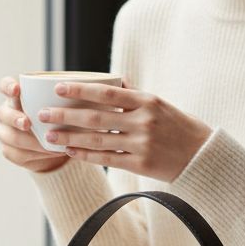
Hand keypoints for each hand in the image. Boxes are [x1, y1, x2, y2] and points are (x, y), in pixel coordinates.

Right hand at [0, 77, 68, 173]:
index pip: (5, 86)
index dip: (8, 87)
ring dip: (30, 141)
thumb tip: (71, 93)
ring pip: (11, 137)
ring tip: (49, 141)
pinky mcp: (9, 151)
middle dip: (15, 118)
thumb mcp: (62, 106)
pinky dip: (36, 154)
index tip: (17, 89)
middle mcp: (6, 113)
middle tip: (27, 124)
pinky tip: (51, 151)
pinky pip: (18, 154)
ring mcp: (5, 132)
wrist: (56, 144)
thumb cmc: (60, 117)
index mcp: (16, 96)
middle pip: (3, 113)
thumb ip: (60, 100)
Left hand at [35, 78, 211, 182]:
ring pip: (97, 139)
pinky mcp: (141, 164)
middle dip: (65, 115)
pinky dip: (86, 154)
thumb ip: (134, 94)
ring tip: (49, 135)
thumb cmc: (178, 126)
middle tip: (42, 113)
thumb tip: (112, 81)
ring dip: (69, 137)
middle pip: (96, 117)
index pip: (107, 93)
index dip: (80, 90)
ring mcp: (142, 144)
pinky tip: (69, 151)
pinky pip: (107, 159)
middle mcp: (144, 121)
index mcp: (147, 101)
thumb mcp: (160, 104)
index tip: (58, 88)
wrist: (202, 154)